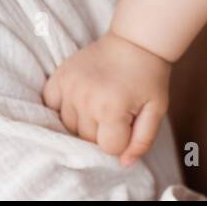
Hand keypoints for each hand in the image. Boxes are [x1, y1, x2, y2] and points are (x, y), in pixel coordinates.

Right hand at [41, 33, 171, 166]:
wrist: (134, 42)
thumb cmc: (148, 78)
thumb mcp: (157, 109)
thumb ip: (143, 140)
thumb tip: (124, 163)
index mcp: (112, 107)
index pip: (108, 147)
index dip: (121, 140)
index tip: (129, 124)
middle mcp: (86, 98)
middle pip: (86, 138)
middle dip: (102, 132)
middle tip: (115, 114)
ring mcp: (69, 87)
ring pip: (68, 126)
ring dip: (83, 122)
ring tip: (99, 105)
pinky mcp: (58, 77)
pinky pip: (50, 106)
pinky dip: (61, 108)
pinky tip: (78, 101)